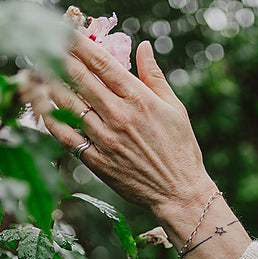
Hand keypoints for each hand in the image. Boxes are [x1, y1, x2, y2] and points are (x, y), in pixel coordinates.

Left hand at [21, 35, 213, 217]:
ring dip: (51, 84)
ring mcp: (105, 139)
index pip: (101, 62)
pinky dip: (51, 120)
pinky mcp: (97, 160)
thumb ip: (155, 76)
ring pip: (66, 103)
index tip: (67, 34)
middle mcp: (118, 116)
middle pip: (77, 77)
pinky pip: (65, 136)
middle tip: (49, 49)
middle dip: (60, 58)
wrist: (179, 193)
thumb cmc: (181, 151)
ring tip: (44, 74)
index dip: (79, 43)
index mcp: (139, 99)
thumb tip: (144, 47)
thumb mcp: (175, 109)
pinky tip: (45, 108)